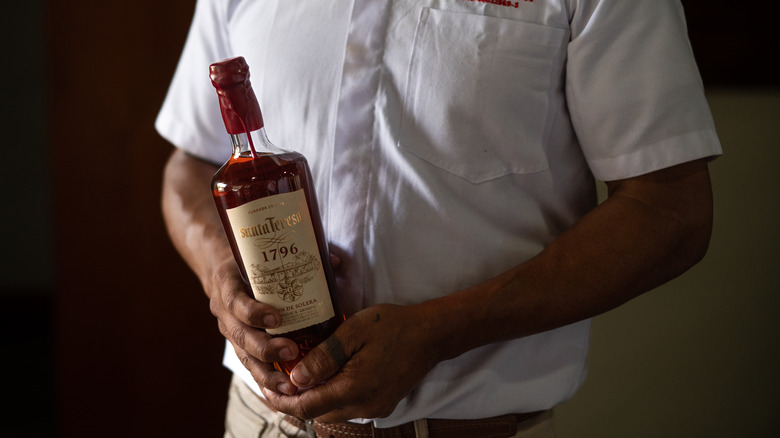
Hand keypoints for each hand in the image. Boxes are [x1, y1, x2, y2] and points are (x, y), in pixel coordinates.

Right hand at [208, 260, 299, 394]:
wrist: (224, 271)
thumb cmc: (251, 261)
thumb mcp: (264, 254)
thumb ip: (300, 255)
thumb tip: (334, 262)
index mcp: (228, 285)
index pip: (235, 301)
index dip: (253, 312)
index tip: (275, 317)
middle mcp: (225, 312)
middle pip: (240, 336)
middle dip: (265, 348)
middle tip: (291, 351)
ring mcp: (230, 332)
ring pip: (244, 357)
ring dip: (266, 373)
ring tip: (289, 385)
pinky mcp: (239, 347)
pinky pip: (250, 367)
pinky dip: (266, 381)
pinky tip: (284, 394)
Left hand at [261, 303, 440, 422]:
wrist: (432, 334)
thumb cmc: (394, 326)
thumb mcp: (354, 331)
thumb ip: (324, 356)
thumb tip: (296, 380)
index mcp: (355, 389)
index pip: (306, 407)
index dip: (281, 400)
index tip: (265, 387)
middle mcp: (364, 406)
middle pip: (316, 413)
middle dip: (292, 400)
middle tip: (275, 380)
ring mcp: (375, 408)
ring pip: (331, 411)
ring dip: (311, 399)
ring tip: (296, 376)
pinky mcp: (382, 404)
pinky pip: (347, 406)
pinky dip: (330, 395)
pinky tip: (324, 376)